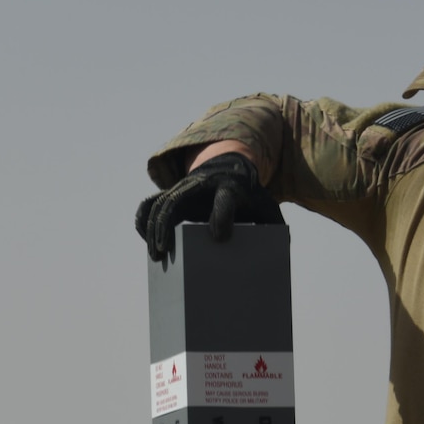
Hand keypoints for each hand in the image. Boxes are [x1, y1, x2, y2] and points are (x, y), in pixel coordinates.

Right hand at [135, 153, 283, 258]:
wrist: (230, 168)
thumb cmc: (250, 196)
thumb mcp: (267, 207)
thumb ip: (274, 225)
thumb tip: (280, 250)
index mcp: (231, 188)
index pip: (225, 199)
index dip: (222, 216)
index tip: (220, 238)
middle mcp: (202, 185)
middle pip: (177, 200)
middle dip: (167, 225)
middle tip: (164, 252)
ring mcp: (183, 187)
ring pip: (160, 203)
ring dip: (152, 227)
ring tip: (156, 255)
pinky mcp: (171, 193)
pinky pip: (150, 203)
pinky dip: (143, 219)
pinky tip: (145, 238)